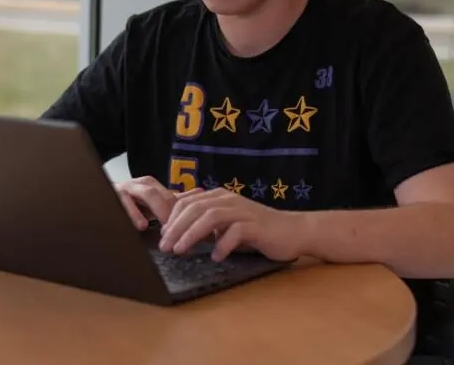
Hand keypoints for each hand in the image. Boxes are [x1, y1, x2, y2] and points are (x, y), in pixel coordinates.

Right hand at [115, 176, 202, 229]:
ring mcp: (127, 189)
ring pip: (148, 194)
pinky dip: (134, 213)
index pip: (173, 196)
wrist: (98, 199)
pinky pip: (124, 202)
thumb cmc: (128, 204)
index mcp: (152, 187)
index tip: (196, 226)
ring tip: (167, 225)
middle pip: (165, 193)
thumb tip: (199, 193)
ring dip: (159, 209)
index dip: (185, 210)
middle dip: (174, 210)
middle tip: (184, 228)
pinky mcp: (113, 196)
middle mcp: (141, 185)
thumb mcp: (151, 205)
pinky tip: (141, 225)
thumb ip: (173, 200)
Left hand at [159, 188, 302, 261]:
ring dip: (192, 234)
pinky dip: (223, 244)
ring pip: (211, 216)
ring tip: (180, 250)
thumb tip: (177, 232)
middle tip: (164, 246)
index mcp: (219, 197)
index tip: (162, 236)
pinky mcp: (257, 225)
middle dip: (176, 227)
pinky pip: (236, 232)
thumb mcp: (226, 225)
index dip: (172, 217)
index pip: (188, 202)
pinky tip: (216, 256)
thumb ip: (206, 225)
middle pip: (195, 208)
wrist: (291, 231)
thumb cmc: (256, 231)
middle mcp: (229, 199)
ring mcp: (243, 211)